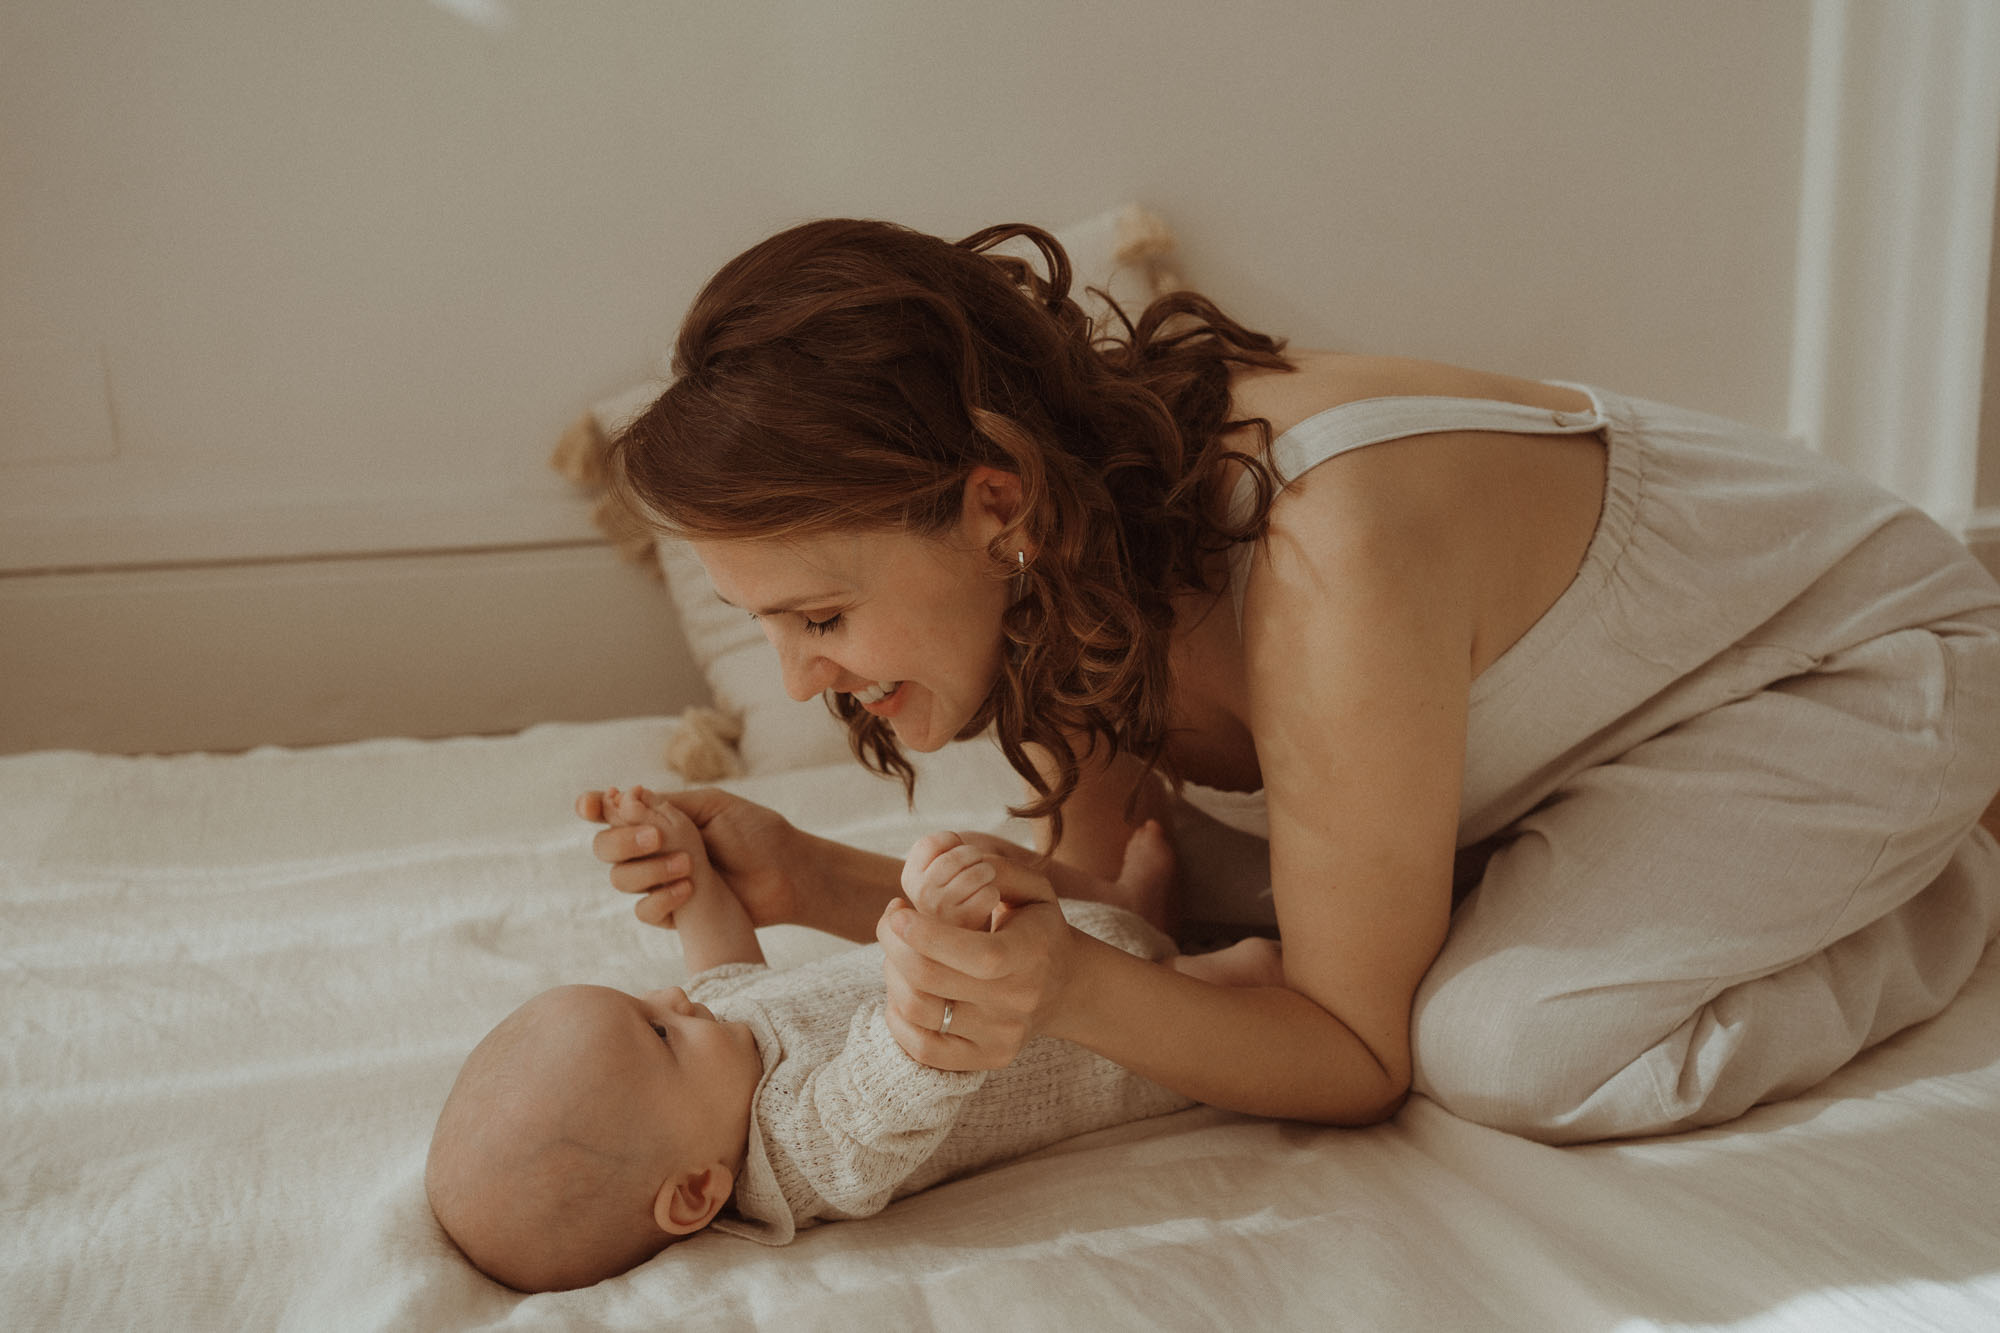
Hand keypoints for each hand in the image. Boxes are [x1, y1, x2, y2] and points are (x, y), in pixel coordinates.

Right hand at [577, 785, 804, 927]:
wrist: (788, 873)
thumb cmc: (755, 833)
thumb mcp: (712, 807)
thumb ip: (667, 805)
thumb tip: (624, 794)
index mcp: (659, 815)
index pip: (611, 811)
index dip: (594, 808)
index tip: (591, 806)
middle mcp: (651, 848)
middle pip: (605, 847)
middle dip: (622, 840)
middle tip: (657, 836)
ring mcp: (658, 881)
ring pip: (620, 879)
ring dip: (649, 869)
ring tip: (689, 863)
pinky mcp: (672, 913)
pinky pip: (644, 911)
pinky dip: (661, 898)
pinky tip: (689, 889)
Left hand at [876, 854, 1072, 1070]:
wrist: (1066, 987)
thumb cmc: (1039, 929)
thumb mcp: (1033, 889)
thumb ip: (996, 868)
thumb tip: (954, 859)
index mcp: (1030, 956)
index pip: (975, 955)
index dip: (926, 935)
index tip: (897, 910)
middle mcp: (1018, 1002)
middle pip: (933, 980)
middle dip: (894, 945)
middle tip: (890, 921)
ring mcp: (1002, 1037)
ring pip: (919, 1011)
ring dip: (892, 974)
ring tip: (898, 952)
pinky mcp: (988, 1059)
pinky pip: (923, 1050)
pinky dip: (897, 1019)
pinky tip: (901, 989)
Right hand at [900, 831, 1004, 931]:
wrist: (964, 941)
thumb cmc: (955, 897)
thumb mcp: (937, 874)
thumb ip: (940, 853)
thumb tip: (954, 840)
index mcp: (910, 878)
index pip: (930, 843)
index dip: (951, 840)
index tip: (958, 851)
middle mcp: (920, 895)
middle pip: (954, 858)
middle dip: (974, 855)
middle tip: (980, 863)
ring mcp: (941, 912)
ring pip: (973, 875)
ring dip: (987, 871)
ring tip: (987, 877)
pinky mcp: (964, 925)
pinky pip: (987, 895)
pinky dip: (993, 893)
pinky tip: (989, 900)